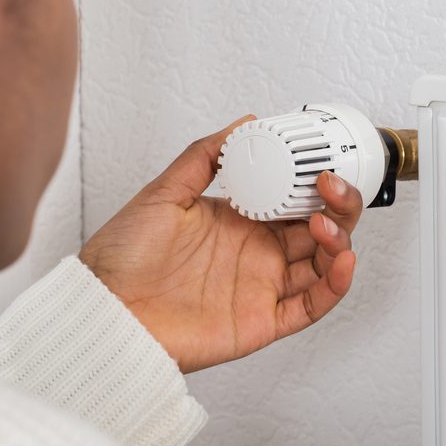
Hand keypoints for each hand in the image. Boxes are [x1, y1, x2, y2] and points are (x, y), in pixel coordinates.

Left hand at [79, 116, 363, 373]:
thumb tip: (243, 124)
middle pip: (318, 228)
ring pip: (322, 264)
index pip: (293, 198)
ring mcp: (262, 287)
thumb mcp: (164, 192)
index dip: (315, 183)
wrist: (103, 308)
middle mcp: (256, 253)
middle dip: (337, 206)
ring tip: (329, 222)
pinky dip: (335, 285)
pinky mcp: (262, 321)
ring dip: (338, 241)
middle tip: (331, 186)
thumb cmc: (123, 258)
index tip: (322, 163)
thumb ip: (205, 156)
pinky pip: (311, 305)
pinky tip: (342, 261)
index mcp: (238, 221)